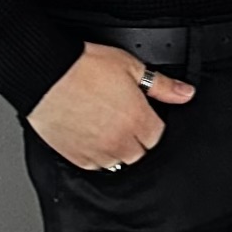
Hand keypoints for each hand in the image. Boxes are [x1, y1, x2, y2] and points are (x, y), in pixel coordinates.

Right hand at [26, 40, 196, 168]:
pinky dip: (94, 153)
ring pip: (116, 162)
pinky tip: (87, 132)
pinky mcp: (75, 156)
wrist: (45, 73)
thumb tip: (186, 93)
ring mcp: (97, 152)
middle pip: (139, 152)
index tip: (139, 111)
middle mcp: (119, 142)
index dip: (149, 121)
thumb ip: (162, 85)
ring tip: (102, 123)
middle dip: (134, 137)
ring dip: (115, 147)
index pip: (156, 136)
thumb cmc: (83, 67)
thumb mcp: (131, 66)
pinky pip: (93, 165)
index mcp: (138, 121)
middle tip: (120, 115)